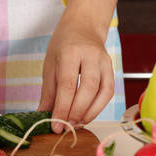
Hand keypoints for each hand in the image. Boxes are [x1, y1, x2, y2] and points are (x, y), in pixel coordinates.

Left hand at [38, 12, 114, 132]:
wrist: (83, 27)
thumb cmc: (63, 46)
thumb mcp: (50, 66)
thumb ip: (48, 93)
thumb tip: (43, 116)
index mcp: (70, 52)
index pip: (68, 85)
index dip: (62, 109)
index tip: (55, 126)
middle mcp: (90, 55)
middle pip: (87, 89)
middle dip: (76, 112)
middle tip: (66, 127)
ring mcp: (104, 61)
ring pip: (102, 91)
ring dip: (90, 112)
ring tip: (76, 124)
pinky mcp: (111, 68)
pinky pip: (109, 91)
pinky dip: (99, 107)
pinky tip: (87, 115)